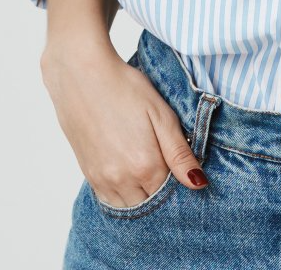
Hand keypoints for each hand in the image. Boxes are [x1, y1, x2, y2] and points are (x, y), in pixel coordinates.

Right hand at [40, 37, 208, 207]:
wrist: (82, 74)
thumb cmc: (125, 87)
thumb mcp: (161, 114)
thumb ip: (179, 153)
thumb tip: (198, 184)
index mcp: (145, 166)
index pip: (171, 193)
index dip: (180, 182)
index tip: (182, 166)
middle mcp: (121, 180)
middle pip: (150, 204)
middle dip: (161, 192)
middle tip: (166, 165)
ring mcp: (101, 180)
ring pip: (129, 206)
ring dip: (142, 195)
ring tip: (147, 167)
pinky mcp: (88, 174)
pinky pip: (110, 200)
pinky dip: (123, 194)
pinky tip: (128, 172)